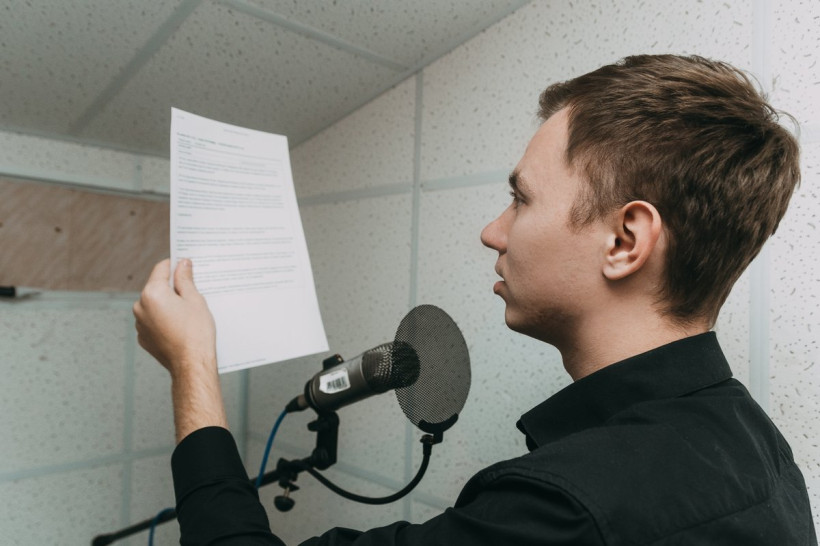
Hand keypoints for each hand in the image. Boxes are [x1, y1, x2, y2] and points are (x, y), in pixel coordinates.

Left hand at [134, 258, 227, 441]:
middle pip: (156, 287)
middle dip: (172, 288)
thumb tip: (182, 264)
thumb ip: (185, 279)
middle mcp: (140, 307)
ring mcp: (139, 324)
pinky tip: (179, 327)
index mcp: (152, 293)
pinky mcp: (143, 337)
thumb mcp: (195, 300)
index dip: (175, 265)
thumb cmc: (196, 332)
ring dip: (167, 305)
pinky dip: (163, 320)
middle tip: (192, 295)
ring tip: (187, 315)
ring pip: (154, 305)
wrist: (191, 365)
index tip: (186, 266)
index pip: (161, 269)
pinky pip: (153, 321)